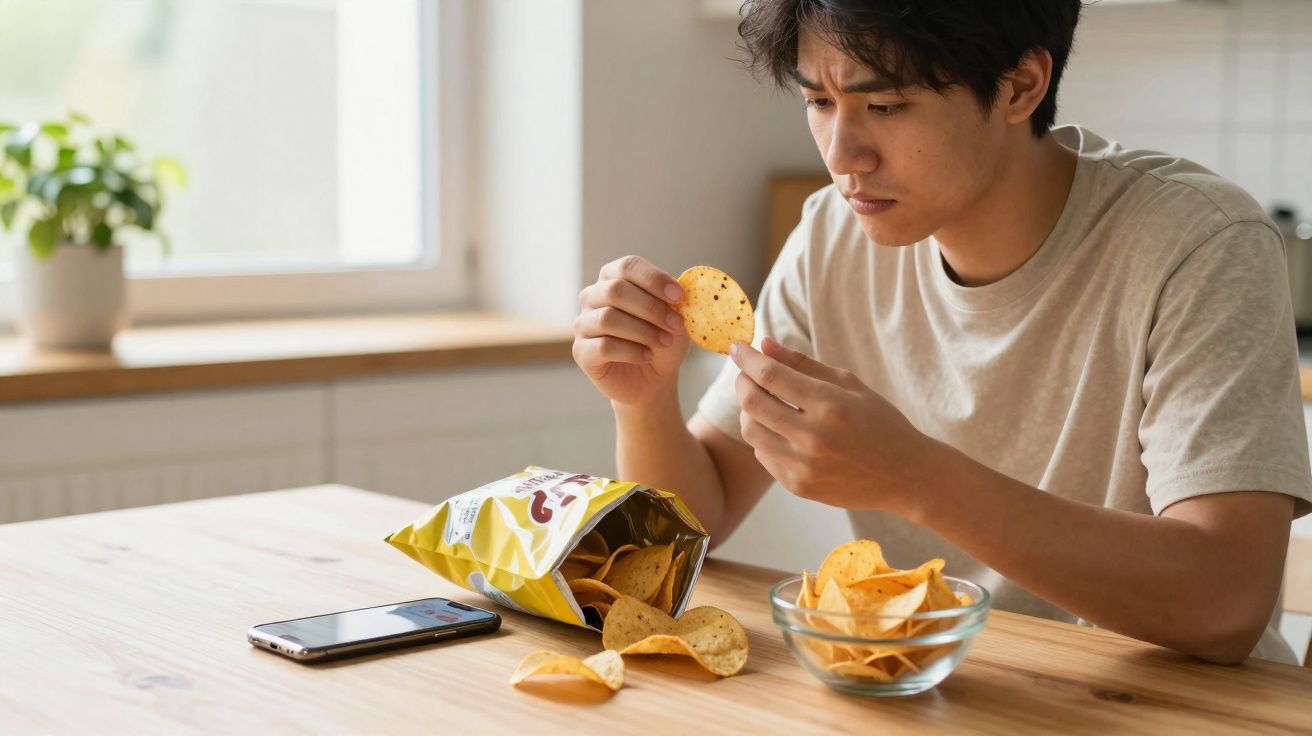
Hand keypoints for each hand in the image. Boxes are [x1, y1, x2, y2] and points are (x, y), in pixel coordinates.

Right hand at [573, 256, 690, 408]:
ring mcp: (583, 324)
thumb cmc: (662, 340)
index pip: (627, 267)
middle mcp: (592, 297)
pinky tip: (647, 356)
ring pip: (608, 318)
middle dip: (651, 308)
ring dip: (643, 331)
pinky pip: (603, 346)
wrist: (653, 379)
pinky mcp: (581, 352)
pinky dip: (631, 351)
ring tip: (665, 342)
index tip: (679, 296)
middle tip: (675, 324)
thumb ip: (674, 303)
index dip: (654, 279)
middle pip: (615, 290)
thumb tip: (679, 292)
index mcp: (613, 278)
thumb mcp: (675, 318)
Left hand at [730, 337, 937, 512]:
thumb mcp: (849, 384)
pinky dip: (763, 436)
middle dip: (742, 381)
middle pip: (751, 402)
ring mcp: (803, 466)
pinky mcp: (798, 486)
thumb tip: (762, 345)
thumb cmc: (880, 422)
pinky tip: (780, 428)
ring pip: (751, 431)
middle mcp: (813, 438)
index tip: (737, 347)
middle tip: (747, 373)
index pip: (770, 375)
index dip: (746, 358)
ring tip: (764, 400)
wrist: (905, 475)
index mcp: (829, 406)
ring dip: (750, 410)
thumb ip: (802, 363)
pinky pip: (763, 455)